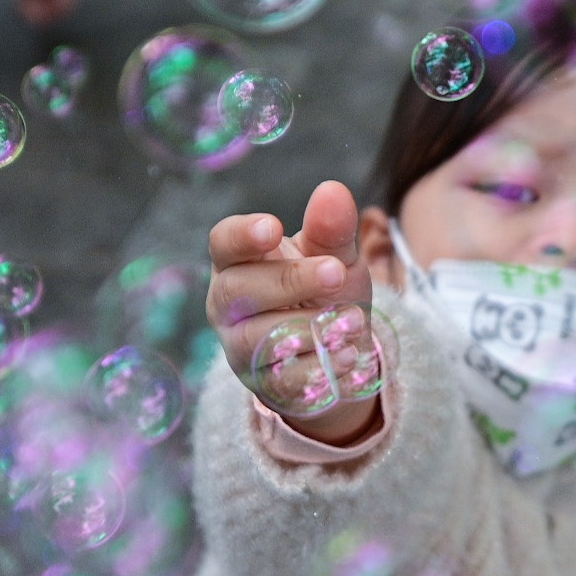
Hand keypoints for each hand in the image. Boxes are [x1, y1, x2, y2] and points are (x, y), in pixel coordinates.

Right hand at [208, 180, 377, 442]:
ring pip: (258, 337)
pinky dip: (318, 367)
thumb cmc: (325, 291)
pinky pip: (282, 378)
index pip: (223, 243)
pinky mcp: (262, 384)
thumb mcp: (335, 257)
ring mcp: (239, 346)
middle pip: (239, 289)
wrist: (337, 352)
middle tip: (336, 272)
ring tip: (352, 320)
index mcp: (238, 261)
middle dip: (290, 280)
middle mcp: (228, 304)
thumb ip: (332, 230)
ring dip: (310, 326)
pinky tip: (345, 355)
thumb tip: (333, 191)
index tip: (274, 227)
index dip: (243, 236)